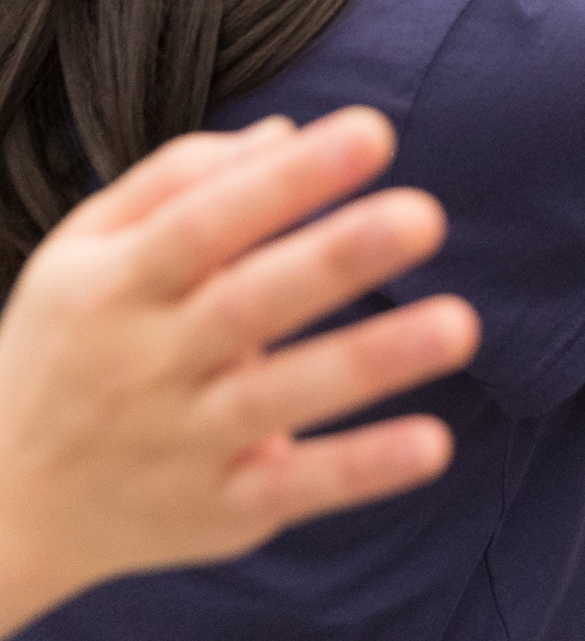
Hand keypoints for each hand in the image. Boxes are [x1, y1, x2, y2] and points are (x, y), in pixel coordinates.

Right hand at [0, 109, 479, 636]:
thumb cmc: (68, 346)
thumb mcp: (84, 254)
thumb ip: (179, 181)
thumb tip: (286, 134)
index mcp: (115, 287)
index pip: (202, 222)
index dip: (284, 182)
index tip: (372, 131)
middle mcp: (146, 364)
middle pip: (247, 305)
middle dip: (335, 258)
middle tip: (425, 215)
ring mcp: (181, 442)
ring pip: (279, 398)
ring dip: (371, 363)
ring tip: (460, 325)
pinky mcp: (217, 510)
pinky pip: (295, 488)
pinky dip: (362, 470)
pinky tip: (434, 443)